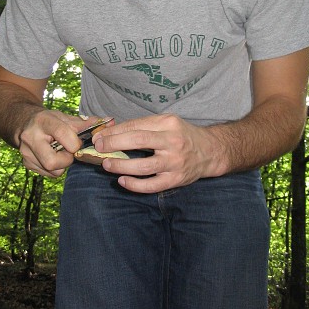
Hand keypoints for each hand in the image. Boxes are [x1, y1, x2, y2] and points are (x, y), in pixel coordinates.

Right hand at [18, 110, 104, 177]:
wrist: (25, 123)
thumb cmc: (50, 121)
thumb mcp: (65, 118)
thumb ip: (85, 123)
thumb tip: (109, 122)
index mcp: (43, 121)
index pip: (61, 133)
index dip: (74, 142)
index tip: (77, 143)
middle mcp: (31, 138)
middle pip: (52, 161)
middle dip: (67, 160)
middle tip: (70, 152)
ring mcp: (27, 153)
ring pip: (52, 170)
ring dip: (63, 165)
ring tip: (62, 153)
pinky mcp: (27, 164)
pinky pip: (49, 174)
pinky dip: (57, 168)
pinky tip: (55, 156)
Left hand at [92, 114, 219, 192]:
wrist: (209, 151)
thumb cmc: (182, 135)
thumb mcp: (166, 122)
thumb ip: (143, 126)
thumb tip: (111, 131)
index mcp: (168, 124)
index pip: (136, 126)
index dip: (115, 132)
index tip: (99, 136)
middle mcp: (172, 141)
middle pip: (138, 141)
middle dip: (114, 144)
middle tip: (98, 147)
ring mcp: (174, 162)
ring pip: (143, 166)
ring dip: (121, 166)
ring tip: (106, 164)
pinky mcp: (175, 179)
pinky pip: (152, 185)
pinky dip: (135, 185)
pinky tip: (122, 181)